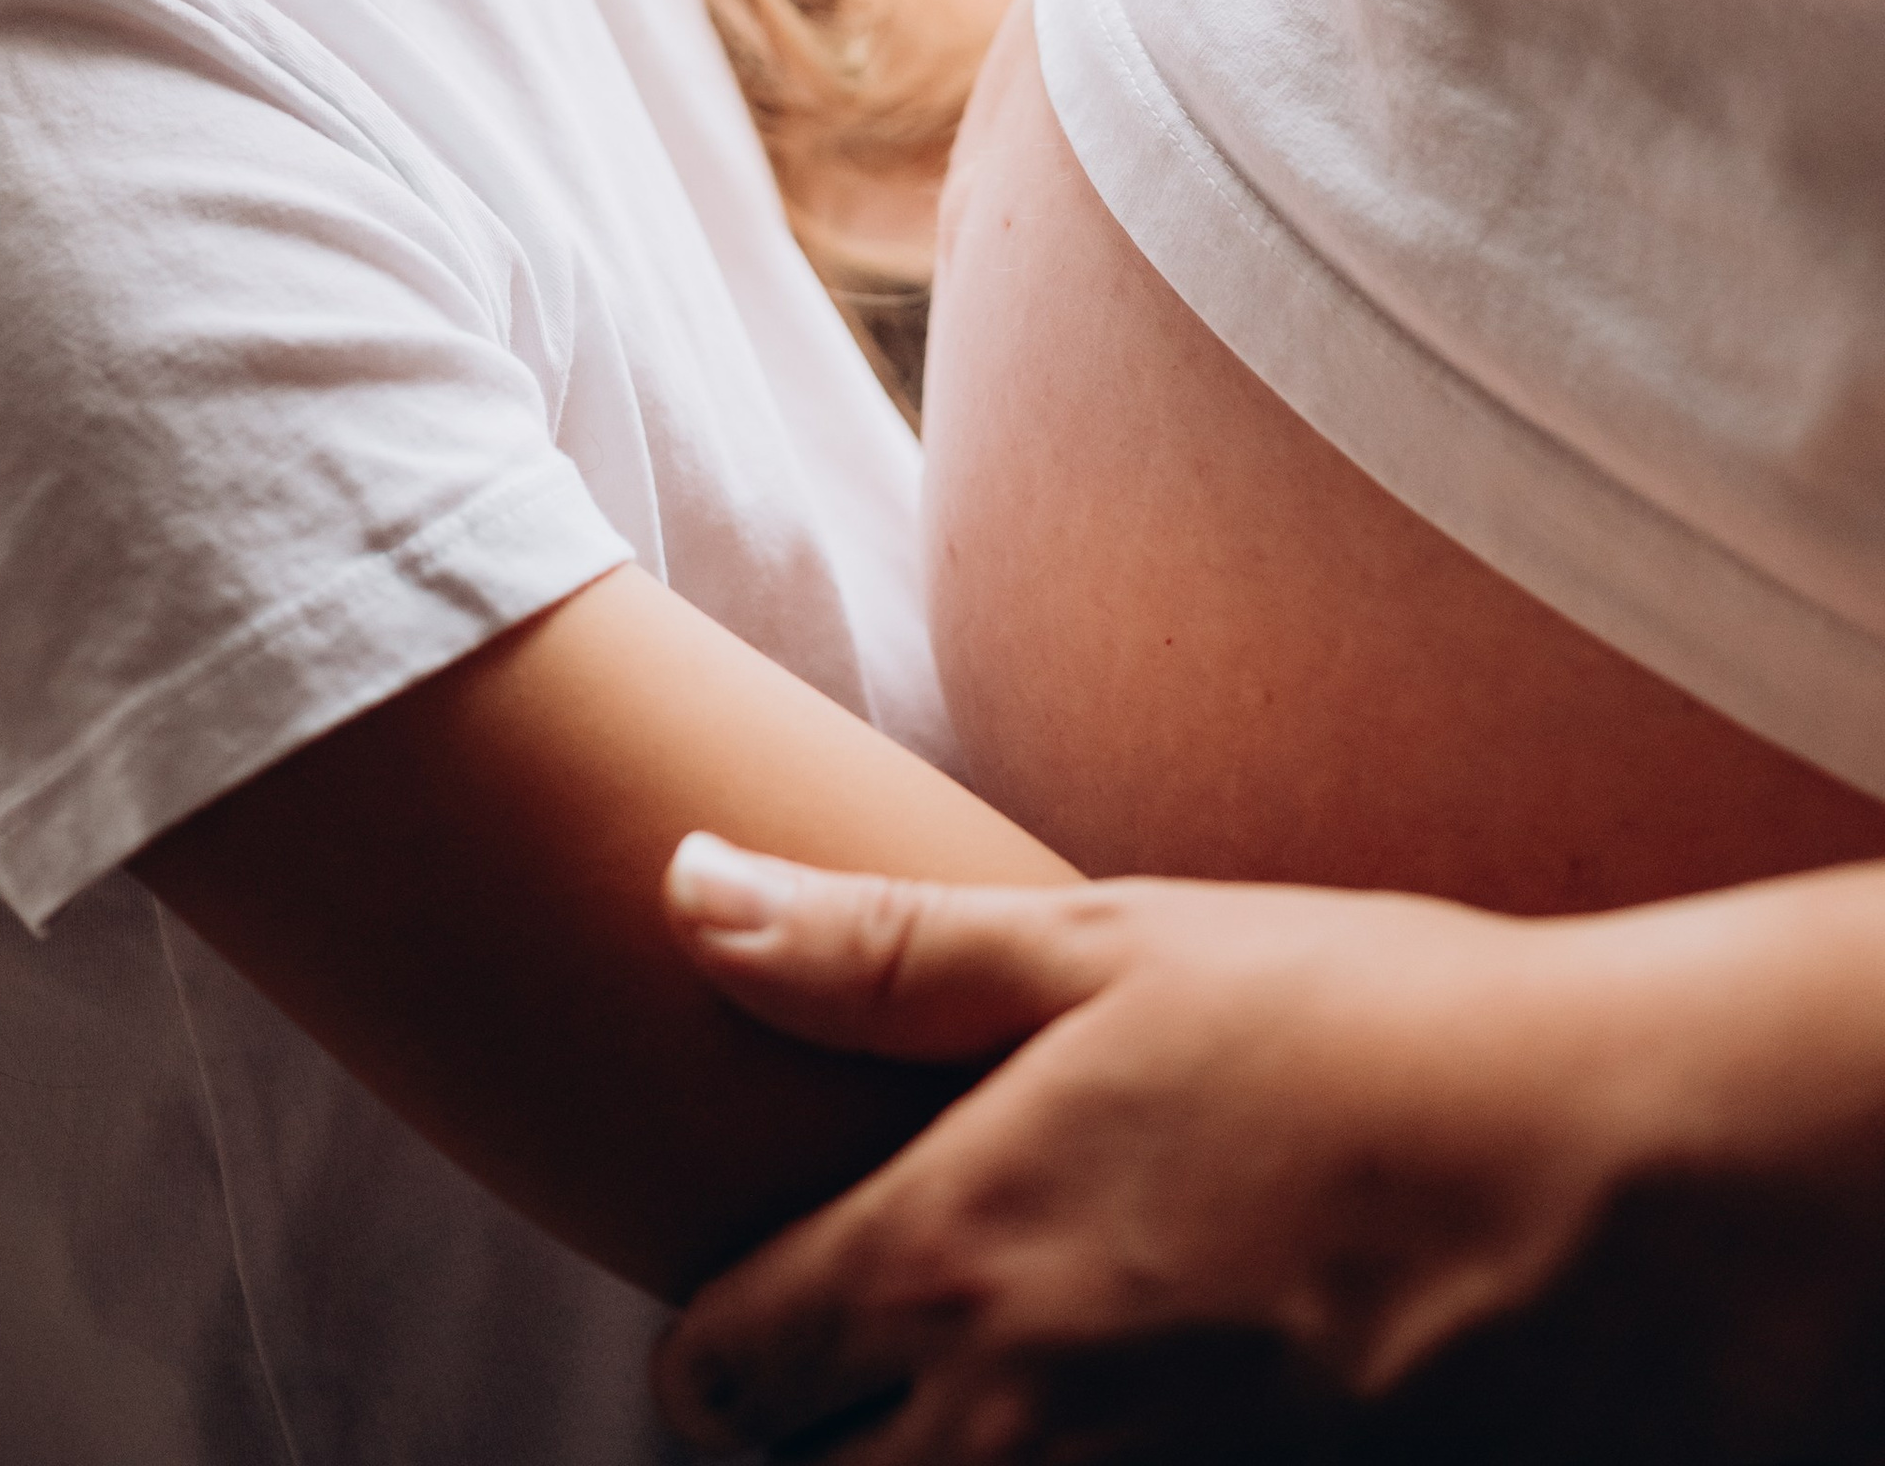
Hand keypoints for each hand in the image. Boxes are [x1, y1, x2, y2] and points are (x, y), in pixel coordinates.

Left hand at [651, 844, 1726, 1460]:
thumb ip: (872, 951)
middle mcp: (1012, 1423)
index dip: (717, 1353)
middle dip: (817, 1445)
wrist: (1613, 1184)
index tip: (752, 1319)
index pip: (724, 1374)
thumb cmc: (1364, 1031)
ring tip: (993, 1407)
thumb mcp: (1106, 946)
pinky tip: (1135, 1430)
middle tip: (867, 1375)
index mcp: (948, 1258)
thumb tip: (684, 888)